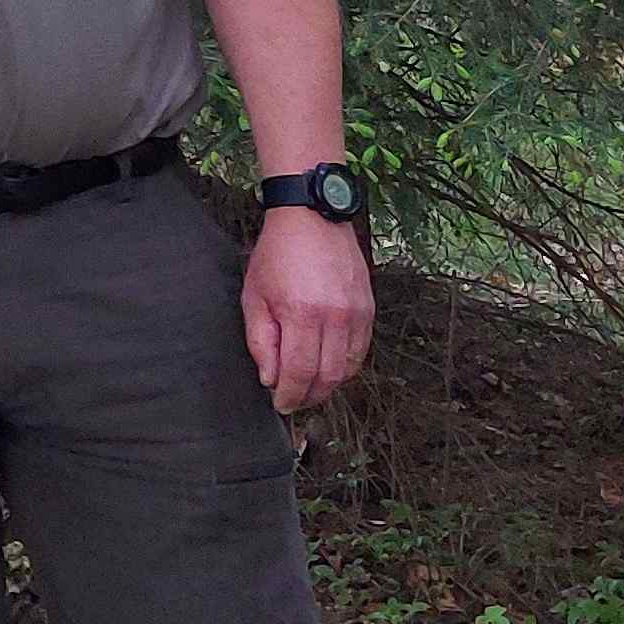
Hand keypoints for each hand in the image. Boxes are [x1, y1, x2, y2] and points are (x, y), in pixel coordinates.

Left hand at [242, 208, 372, 417]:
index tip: (280, 404)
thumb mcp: (254, 296)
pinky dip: (345, 366)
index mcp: (301, 314)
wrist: (312, 219)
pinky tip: (328, 366)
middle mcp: (335, 317)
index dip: (289, 396)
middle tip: (293, 400)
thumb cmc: (277, 255)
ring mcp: (356, 313)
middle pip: (327, 378)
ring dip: (328, 385)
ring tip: (309, 386)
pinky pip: (361, 351)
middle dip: (309, 397)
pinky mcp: (369, 309)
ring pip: (348, 369)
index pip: (299, 374)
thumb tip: (270, 378)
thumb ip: (260, 341)